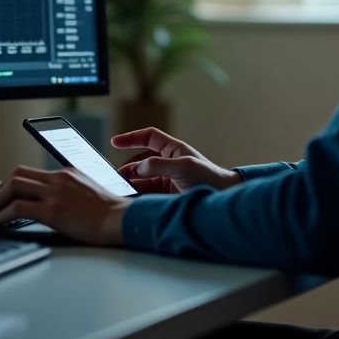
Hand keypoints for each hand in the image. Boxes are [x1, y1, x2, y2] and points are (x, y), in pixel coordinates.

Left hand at [0, 166, 128, 245]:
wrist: (123, 219)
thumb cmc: (111, 213)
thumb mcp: (89, 192)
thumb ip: (70, 191)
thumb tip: (54, 203)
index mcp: (65, 173)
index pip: (28, 172)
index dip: (10, 184)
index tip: (3, 196)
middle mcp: (57, 179)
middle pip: (15, 176)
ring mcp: (54, 193)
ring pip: (12, 187)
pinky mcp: (53, 210)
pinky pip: (17, 208)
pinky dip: (2, 215)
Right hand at [112, 127, 240, 192]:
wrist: (224, 199)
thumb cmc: (210, 178)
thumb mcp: (184, 166)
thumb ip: (159, 165)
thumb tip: (138, 169)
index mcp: (173, 150)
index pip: (148, 138)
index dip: (131, 138)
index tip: (114, 142)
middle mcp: (168, 164)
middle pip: (140, 163)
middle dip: (127, 169)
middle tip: (115, 177)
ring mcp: (167, 180)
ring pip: (142, 180)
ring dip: (131, 184)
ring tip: (121, 191)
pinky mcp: (167, 196)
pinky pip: (147, 194)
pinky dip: (138, 196)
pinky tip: (131, 200)